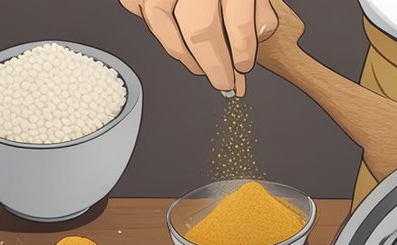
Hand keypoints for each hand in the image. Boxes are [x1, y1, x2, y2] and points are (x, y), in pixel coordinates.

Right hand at [121, 0, 277, 95]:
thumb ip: (259, 5)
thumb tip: (259, 35)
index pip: (236, 20)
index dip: (241, 51)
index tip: (243, 69)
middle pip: (199, 28)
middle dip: (213, 64)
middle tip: (224, 84)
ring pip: (161, 19)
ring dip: (181, 52)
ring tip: (198, 68)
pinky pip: (137, 4)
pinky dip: (153, 25)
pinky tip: (172, 38)